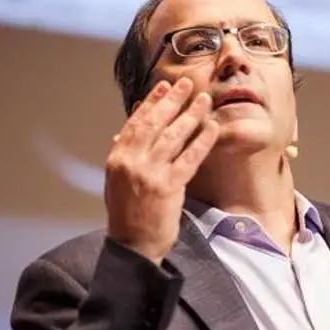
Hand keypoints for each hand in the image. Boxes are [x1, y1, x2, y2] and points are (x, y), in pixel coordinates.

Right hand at [105, 78, 218, 263]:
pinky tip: (212, 128)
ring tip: (204, 100)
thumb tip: (123, 134)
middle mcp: (132, 162)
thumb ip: (122, 157)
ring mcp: (150, 173)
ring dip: (191, 115)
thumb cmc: (126, 215)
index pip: (136, 123)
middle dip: (173, 101)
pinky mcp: (169, 187)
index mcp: (117, 159)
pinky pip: (189, 158)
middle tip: (188, 84)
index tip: (164, 87)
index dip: (152, 103)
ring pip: (174, 137)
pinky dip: (202, 141)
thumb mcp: (116, 182)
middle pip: (155, 124)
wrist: (132, 245)